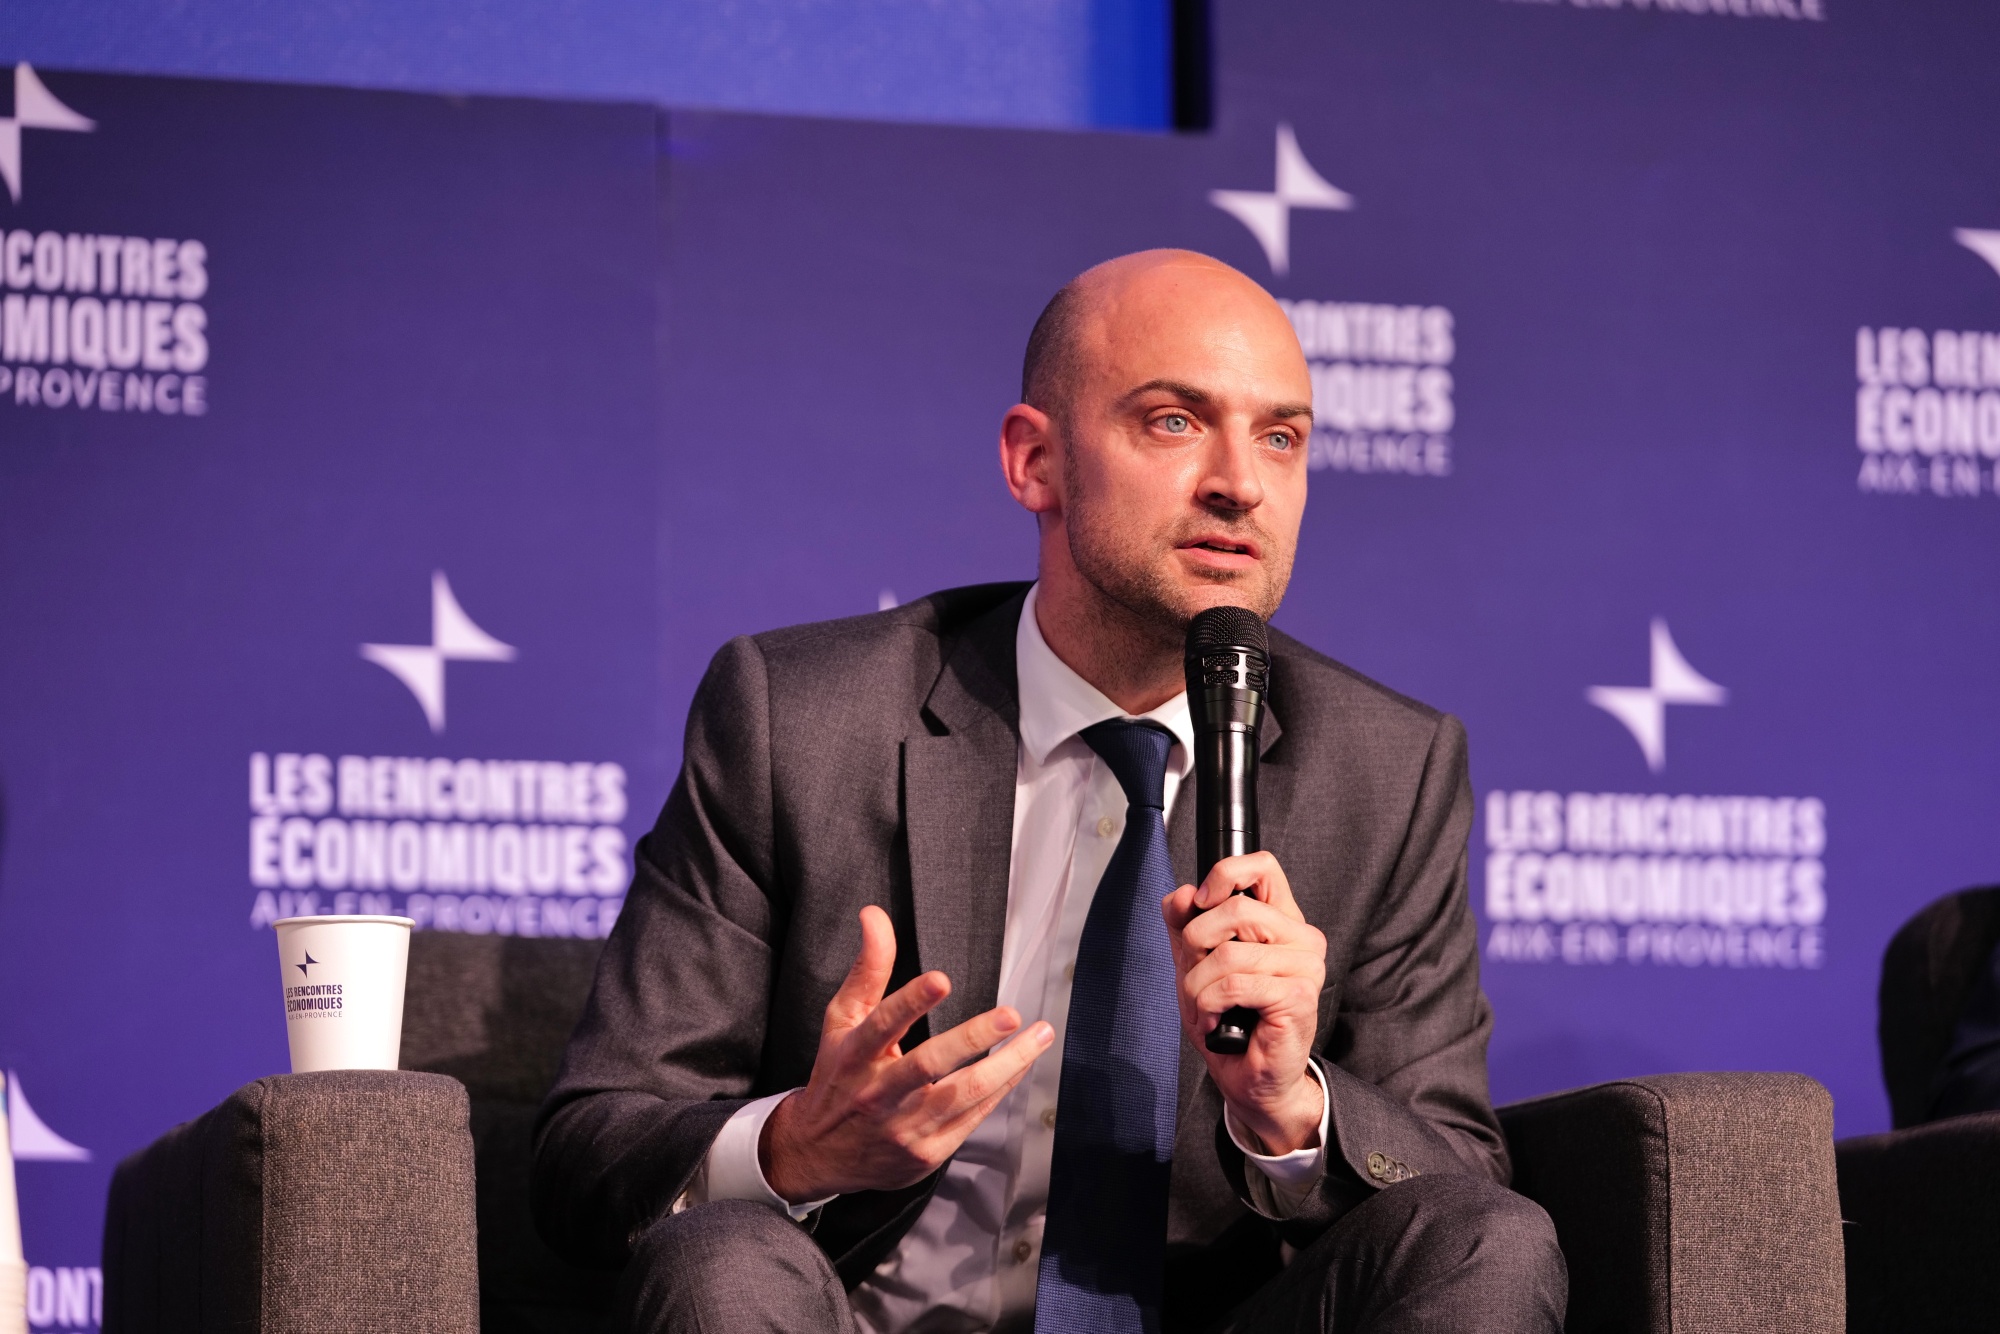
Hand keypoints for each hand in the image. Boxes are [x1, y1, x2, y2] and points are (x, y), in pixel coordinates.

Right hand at [760, 905, 1053, 1202]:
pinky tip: (1021, 1065)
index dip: (911, 1001)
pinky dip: (1001, 1089)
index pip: (882, 1024)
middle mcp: (878, 1093)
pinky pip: (972, 1117)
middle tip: (1011, 1015)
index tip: (941, 980)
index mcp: (854, 1056)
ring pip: (961, 1095)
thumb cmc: (838, 1077)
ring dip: (1007, 1065)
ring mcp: (903, 1126)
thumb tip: (874, 916)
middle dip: (973, 1039)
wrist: (820, 1154)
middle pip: (928, 1065)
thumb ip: (867, 968)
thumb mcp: (842, 1021)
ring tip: (1038, 1036)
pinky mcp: (926, 1151)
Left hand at [1163, 853, 1326, 1153]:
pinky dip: (1210, 1003)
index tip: (1200, 901)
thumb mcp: (1195, 964)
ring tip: (1203, 1006)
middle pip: (1236, 907)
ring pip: (1229, 953)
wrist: (1249, 1079)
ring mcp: (1306, 967)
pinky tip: (1215, 1020)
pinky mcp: (1299, 997)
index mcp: (1282, 921)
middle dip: (1196, 943)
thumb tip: (1181, 894)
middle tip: (1192, 974)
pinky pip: (1235, 983)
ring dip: (1198, 985)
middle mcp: (1302, 938)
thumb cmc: (1229, 1021)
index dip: (1225, 873)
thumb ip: (1186, 925)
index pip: (1263, 866)